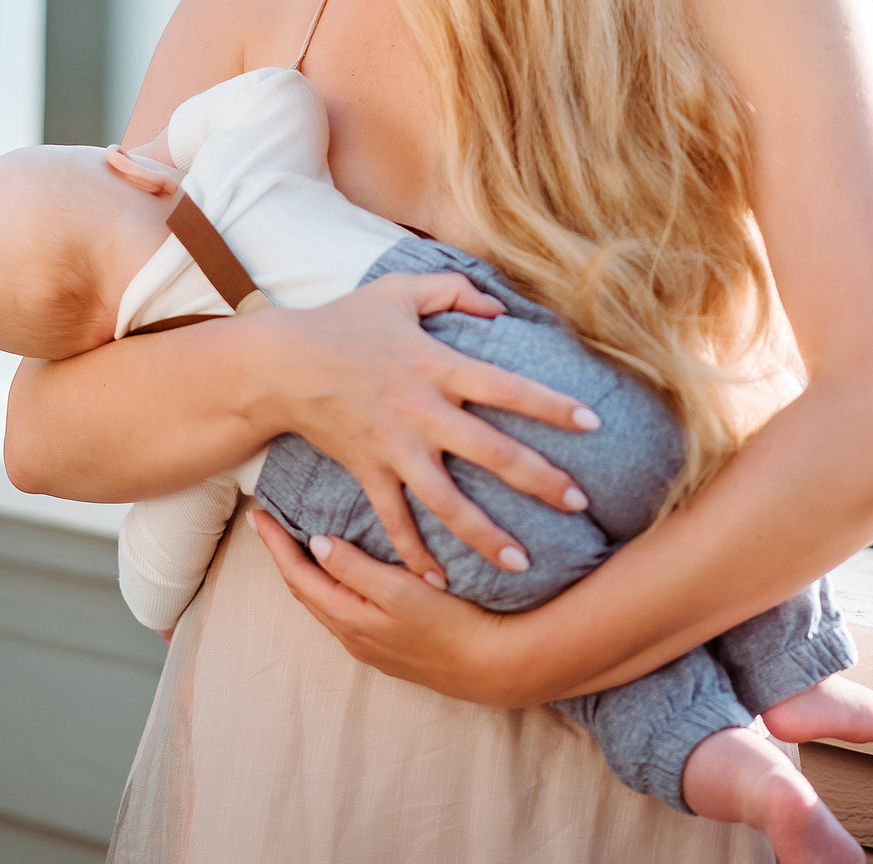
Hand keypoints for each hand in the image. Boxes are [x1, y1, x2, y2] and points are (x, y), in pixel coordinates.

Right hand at [250, 271, 601, 581]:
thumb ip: (454, 290)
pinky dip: (414, 554)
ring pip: (447, 502)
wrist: (280, 365)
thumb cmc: (343, 321)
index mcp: (437, 366)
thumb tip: (500, 305)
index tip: (593, 423)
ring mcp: (395, 449)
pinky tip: (439, 582)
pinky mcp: (368, 473)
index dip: (551, 405)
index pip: (507, 388)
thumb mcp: (399, 291)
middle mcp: (422, 413)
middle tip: (578, 504)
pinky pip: (395, 521)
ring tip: (523, 565)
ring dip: (486, 536)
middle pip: (491, 453)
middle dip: (539, 480)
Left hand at [251, 511, 547, 707]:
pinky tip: (343, 574)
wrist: (488, 667)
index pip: (298, 575)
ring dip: (308, 572)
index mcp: (348, 617)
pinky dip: (332, 585)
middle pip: (305, 590)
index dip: (276, 543)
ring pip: (325, 601)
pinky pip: (345, 610)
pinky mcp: (387, 646)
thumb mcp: (399, 591)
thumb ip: (355, 568)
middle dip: (285, 556)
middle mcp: (351, 634)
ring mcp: (369, 643)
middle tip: (272, 523)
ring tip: (299, 543)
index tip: (258, 513)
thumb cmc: (449, 624)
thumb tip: (315, 543)